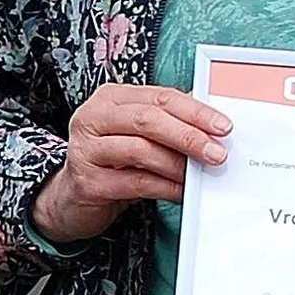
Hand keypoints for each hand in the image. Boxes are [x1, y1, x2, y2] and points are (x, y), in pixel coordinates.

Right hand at [30, 85, 232, 243]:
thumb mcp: (135, 135)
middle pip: (148, 119)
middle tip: (216, 152)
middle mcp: (93, 118)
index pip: (159, 97)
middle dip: (188, 136)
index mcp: (110, 98)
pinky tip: (181, 192)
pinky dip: (164, 187)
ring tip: (199, 175)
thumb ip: (167, 124)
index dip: (194, 111)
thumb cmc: (111, 162)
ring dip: (177, 164)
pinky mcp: (88, 182)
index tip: (223, 126)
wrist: (71, 198)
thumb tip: (212, 125)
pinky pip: (135, 183)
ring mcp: (87, 150)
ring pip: (140, 150)